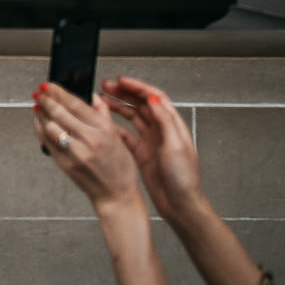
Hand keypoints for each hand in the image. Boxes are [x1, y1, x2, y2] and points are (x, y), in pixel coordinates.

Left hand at [33, 82, 144, 213]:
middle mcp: (89, 140)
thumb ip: (103, 115)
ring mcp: (75, 152)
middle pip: (59, 112)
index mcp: (104, 130)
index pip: (75, 104)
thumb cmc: (119, 168)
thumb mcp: (118, 138)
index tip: (49, 84)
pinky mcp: (64, 163)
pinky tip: (40, 122)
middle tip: (39, 91)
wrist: (115, 195)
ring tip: (38, 105)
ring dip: (40, 113)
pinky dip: (40, 128)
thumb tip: (93, 96)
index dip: (58, 91)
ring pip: (49, 125)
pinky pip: (46, 141)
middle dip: (45, 98)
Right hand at [102, 75, 205, 222]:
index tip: (121, 81)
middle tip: (105, 86)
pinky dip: (114, 128)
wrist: (180, 203)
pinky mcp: (142, 153)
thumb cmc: (184, 178)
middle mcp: (161, 131)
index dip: (137, 86)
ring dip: (117, 107)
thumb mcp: (175, 145)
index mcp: (172, 126)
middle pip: (141, 104)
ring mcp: (151, 142)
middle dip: (123, 93)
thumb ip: (164, 120)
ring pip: (131, 117)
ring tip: (101, 101)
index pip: (155, 97)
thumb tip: (154, 99)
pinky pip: (126, 135)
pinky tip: (104, 125)